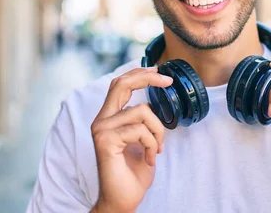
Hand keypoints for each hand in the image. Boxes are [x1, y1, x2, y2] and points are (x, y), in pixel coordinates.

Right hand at [90, 68, 172, 212]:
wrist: (123, 200)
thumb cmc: (133, 172)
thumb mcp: (142, 139)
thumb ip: (142, 120)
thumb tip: (155, 100)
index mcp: (108, 117)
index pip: (120, 84)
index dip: (139, 73)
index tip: (159, 71)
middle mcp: (101, 120)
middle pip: (122, 84)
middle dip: (147, 78)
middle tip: (168, 81)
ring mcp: (101, 130)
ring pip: (142, 111)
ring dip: (158, 132)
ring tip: (156, 150)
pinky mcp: (106, 141)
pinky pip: (140, 130)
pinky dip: (152, 144)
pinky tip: (150, 158)